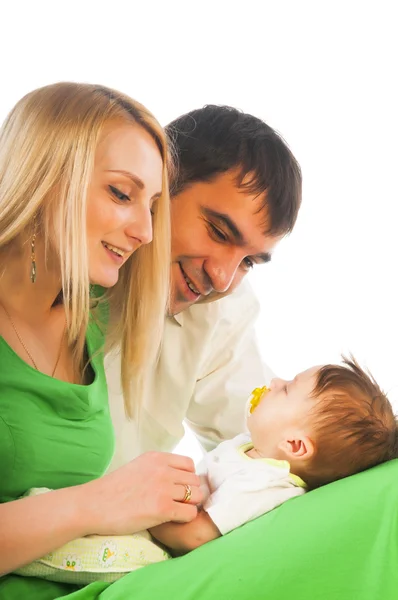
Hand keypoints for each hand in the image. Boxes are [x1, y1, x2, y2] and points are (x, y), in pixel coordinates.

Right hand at [78, 452, 202, 535]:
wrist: (93, 505)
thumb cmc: (112, 490)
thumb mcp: (137, 467)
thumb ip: (157, 469)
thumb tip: (175, 477)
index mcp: (156, 458)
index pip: (189, 464)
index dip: (187, 478)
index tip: (179, 489)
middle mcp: (163, 469)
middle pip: (195, 480)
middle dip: (191, 493)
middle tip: (179, 503)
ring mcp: (164, 488)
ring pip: (197, 496)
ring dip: (190, 505)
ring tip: (176, 512)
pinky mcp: (162, 508)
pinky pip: (190, 513)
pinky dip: (185, 518)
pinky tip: (173, 520)